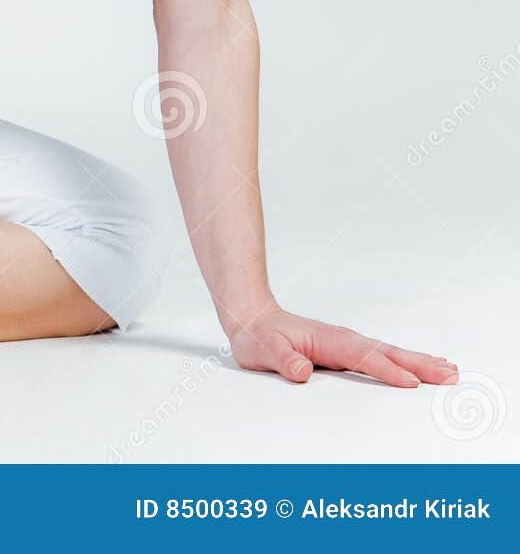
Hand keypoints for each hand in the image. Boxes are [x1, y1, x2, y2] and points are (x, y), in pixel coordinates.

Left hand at [227, 307, 457, 387]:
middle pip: (387, 353)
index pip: (362, 358)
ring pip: (389, 354)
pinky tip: (421, 369)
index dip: (386, 371)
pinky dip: (405, 363)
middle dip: (418, 365)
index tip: (411, 383)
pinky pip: (382, 358)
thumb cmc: (258, 335)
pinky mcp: (348, 352)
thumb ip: (281, 359)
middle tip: (450, 375)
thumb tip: (301, 369)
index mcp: (328, 340)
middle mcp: (344, 340)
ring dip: (419, 363)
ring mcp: (348, 345)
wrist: (252, 319)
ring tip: (449, 371)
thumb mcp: (262, 349)